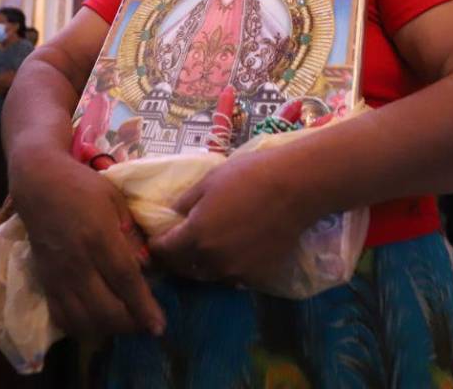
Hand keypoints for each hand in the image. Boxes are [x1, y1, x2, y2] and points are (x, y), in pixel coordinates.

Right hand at [11, 153, 164, 337]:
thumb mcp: (116, 201)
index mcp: (98, 237)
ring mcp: (58, 276)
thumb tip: (148, 267)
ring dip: (107, 330)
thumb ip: (132, 235)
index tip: (158, 325)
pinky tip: (96, 321)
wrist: (38, 184)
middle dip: (130, 324)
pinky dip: (81, 327)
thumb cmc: (82, 187)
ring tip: (124, 323)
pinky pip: (62, 317)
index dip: (143, 306)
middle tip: (146, 324)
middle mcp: (77, 262)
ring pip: (83, 320)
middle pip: (105, 309)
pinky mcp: (45, 282)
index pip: (125, 280)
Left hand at [150, 150, 312, 284]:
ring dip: (202, 265)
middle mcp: (212, 260)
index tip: (157, 241)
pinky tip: (234, 253)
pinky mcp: (258, 275)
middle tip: (177, 248)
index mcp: (195, 235)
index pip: (164, 251)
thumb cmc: (249, 176)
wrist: (295, 188)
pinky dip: (229, 268)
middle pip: (184, 268)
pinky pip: (235, 277)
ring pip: (209, 275)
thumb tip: (173, 215)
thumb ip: (186, 202)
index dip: (157, 246)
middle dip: (176, 259)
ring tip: (205, 251)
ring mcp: (236, 271)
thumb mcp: (209, 180)